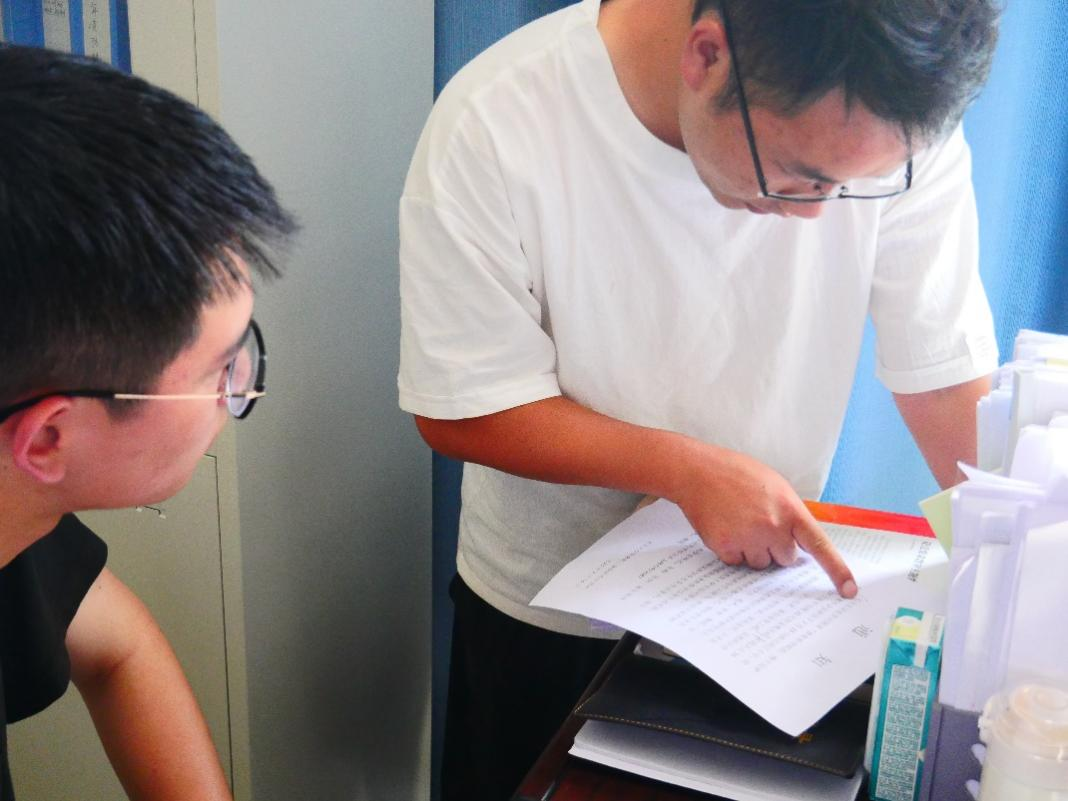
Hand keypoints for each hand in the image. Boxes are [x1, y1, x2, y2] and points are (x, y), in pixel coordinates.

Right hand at [668, 443, 857, 597]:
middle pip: (786, 559)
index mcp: (789, 509)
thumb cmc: (735, 473)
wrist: (697, 471)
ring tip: (738, 522)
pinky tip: (725, 527)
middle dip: (775, 547)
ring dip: (752, 550)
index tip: (849, 590)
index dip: (837, 570)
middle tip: (758, 524)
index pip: (820, 545)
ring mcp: (748, 538)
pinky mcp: (725, 547)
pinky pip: (736, 563)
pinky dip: (731, 550)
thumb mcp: (774, 486)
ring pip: (760, 564)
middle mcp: (772, 526)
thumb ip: (789, 513)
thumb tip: (797, 539)